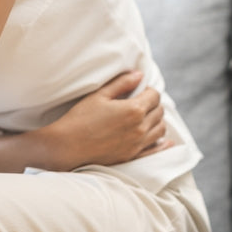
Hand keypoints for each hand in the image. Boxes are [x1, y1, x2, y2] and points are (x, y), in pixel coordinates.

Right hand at [31, 71, 173, 170]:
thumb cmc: (80, 118)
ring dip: (157, 121)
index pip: (154, 96)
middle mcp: (140, 128)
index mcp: (134, 110)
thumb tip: (139, 75)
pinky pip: (156, 150)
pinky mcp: (132, 156)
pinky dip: (162, 144)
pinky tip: (164, 141)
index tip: (140, 90)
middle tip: (142, 102)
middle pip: (159, 112)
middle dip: (153, 104)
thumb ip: (121, 83)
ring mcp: (137, 144)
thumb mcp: (99, 95)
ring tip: (146, 118)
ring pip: (160, 130)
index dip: (148, 90)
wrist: (67, 146)